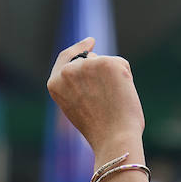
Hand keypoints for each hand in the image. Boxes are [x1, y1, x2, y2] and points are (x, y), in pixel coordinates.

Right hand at [45, 38, 144, 156]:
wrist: (113, 139)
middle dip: (102, 72)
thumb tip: (96, 66)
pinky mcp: (108, 63)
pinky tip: (121, 96)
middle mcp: (68, 71)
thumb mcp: (76, 106)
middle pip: (90, 59)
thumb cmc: (99, 130)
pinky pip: (121, 65)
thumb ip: (78, 85)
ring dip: (113, 78)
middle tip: (109, 97)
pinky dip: (125, 78)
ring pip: (106, 63)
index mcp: (55, 83)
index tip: (90, 42)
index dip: (78, 48)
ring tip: (113, 102)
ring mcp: (87, 65)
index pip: (66, 57)